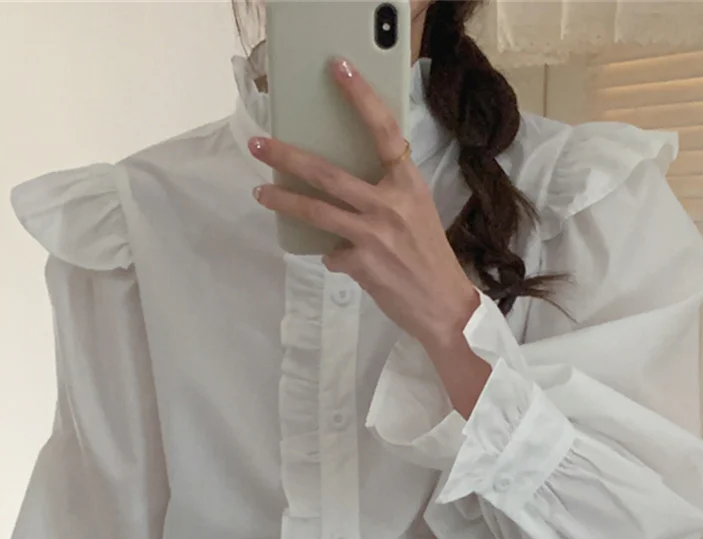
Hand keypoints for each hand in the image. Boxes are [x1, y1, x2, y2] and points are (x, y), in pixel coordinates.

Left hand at [249, 58, 478, 354]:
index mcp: (409, 184)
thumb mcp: (417, 212)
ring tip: (262, 193)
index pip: (384, 131)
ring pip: (316, 211)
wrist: (443, 306)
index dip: (361, 97)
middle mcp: (391, 205)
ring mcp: (374, 235)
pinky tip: (344, 260)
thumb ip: (387, 193)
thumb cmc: (429, 257)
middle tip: (260, 144)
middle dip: (288, 157)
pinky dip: (333, 255)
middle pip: (328, 174)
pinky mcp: (361, 264)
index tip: (339, 68)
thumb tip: (343, 186)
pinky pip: (331, 253)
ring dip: (284, 201)